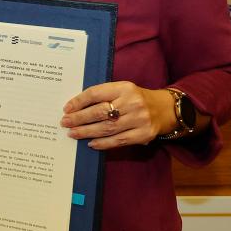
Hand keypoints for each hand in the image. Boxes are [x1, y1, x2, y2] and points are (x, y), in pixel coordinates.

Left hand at [60, 81, 176, 149]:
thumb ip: (104, 95)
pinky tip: (91, 143)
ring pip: (107, 128)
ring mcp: (139, 119)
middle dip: (79, 118)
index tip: (67, 109)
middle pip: (100, 112)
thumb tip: (76, 107)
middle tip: (65, 123)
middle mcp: (132, 102)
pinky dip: (103, 143)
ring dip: (87, 132)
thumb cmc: (136, 98)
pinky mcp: (144, 134)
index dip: (79, 101)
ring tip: (73, 133)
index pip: (96, 93)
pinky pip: (119, 140)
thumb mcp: (122, 90)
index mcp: (124, 87)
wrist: (165, 109)